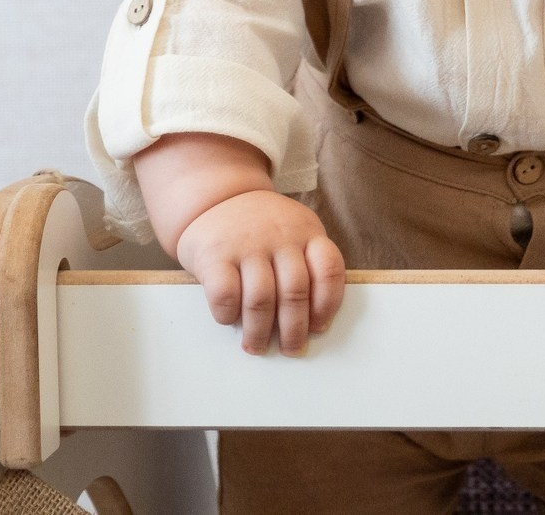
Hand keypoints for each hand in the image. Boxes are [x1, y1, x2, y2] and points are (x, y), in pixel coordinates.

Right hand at [175, 189, 345, 356]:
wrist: (215, 195)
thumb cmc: (260, 227)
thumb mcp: (293, 230)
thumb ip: (304, 263)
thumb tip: (310, 323)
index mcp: (307, 232)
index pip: (329, 269)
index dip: (328, 304)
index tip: (319, 327)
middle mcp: (280, 236)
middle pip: (295, 292)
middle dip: (294, 330)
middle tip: (291, 349)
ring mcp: (247, 244)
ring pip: (261, 300)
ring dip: (260, 332)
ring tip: (257, 346)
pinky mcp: (215, 254)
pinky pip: (225, 295)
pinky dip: (228, 316)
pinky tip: (229, 320)